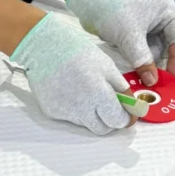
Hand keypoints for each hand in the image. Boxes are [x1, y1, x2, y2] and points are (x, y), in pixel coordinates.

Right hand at [10, 13, 132, 135]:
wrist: (43, 47)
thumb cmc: (76, 51)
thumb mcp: (107, 66)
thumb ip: (120, 89)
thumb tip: (131, 105)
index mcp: (98, 95)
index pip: (118, 121)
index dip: (125, 118)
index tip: (128, 114)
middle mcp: (81, 109)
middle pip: (102, 129)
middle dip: (110, 120)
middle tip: (110, 106)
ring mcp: (64, 112)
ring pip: (86, 123)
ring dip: (91, 113)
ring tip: (86, 91)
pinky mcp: (51, 112)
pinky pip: (70, 116)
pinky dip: (75, 108)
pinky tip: (70, 90)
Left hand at [66, 0, 174, 86]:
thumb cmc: (112, 9)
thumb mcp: (130, 36)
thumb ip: (142, 60)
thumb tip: (152, 81)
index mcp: (166, 11)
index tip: (171, 77)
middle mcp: (160, 18)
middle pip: (166, 47)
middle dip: (161, 65)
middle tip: (157, 84)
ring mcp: (147, 25)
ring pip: (153, 51)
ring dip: (148, 65)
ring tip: (146, 82)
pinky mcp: (134, 32)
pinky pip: (141, 50)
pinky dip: (139, 61)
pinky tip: (136, 73)